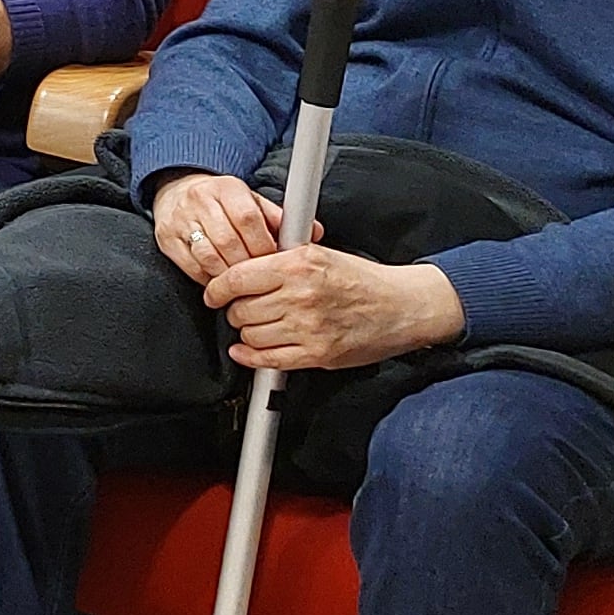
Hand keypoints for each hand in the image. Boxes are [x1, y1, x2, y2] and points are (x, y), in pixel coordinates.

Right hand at [152, 172, 281, 289]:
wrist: (178, 191)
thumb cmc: (222, 202)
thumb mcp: (250, 201)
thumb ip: (278, 218)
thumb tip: (313, 232)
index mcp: (226, 187)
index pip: (248, 218)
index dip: (263, 245)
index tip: (273, 261)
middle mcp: (200, 199)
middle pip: (229, 241)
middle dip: (247, 264)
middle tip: (259, 277)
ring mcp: (180, 219)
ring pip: (209, 257)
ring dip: (228, 275)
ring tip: (240, 281)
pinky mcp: (166, 238)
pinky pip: (192, 267)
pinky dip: (209, 278)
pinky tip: (220, 279)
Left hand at [203, 241, 461, 373]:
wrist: (401, 306)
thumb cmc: (361, 279)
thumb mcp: (318, 253)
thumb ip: (279, 259)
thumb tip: (240, 266)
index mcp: (297, 265)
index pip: (237, 278)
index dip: (217, 288)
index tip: (213, 293)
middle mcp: (300, 296)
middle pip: (240, 310)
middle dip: (235, 311)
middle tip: (243, 308)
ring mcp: (308, 328)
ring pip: (251, 336)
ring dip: (247, 333)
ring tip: (258, 325)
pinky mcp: (317, 355)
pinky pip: (269, 360)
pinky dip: (251, 357)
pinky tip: (247, 351)